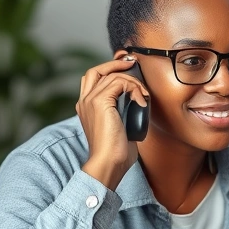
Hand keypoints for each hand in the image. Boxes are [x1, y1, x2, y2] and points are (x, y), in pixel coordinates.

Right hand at [77, 54, 149, 190]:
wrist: (108, 163)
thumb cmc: (116, 152)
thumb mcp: (120, 127)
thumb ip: (123, 111)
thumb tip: (138, 101)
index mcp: (86, 107)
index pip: (94, 79)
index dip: (110, 70)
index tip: (129, 70)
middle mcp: (84, 101)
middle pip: (96, 70)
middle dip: (115, 64)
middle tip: (133, 64)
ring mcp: (90, 100)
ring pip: (113, 76)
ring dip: (133, 82)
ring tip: (143, 96)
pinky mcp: (100, 102)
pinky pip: (120, 82)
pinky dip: (134, 88)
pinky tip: (141, 101)